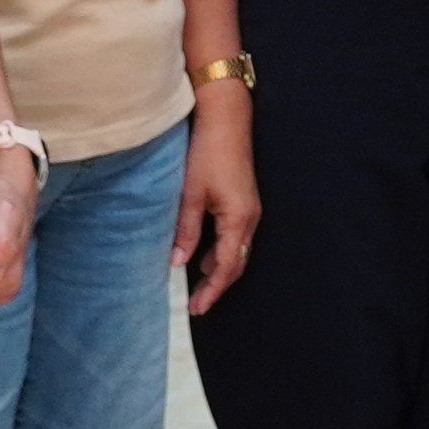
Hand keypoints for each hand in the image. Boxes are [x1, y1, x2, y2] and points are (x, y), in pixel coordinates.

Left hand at [176, 94, 263, 311]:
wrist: (226, 119)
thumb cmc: (207, 153)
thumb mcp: (190, 194)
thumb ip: (185, 230)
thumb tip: (178, 262)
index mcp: (238, 220)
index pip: (225, 267)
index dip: (211, 291)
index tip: (196, 309)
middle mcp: (249, 218)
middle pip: (236, 263)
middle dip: (217, 285)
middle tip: (197, 303)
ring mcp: (249, 209)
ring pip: (237, 250)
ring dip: (218, 268)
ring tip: (197, 284)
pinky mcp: (243, 200)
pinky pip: (235, 236)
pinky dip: (221, 251)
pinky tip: (203, 253)